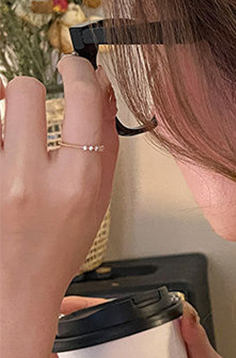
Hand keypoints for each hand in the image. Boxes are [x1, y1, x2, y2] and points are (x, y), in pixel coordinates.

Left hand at [0, 55, 119, 300]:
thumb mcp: (99, 196)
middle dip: (29, 89)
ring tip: (11, 140)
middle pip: (23, 91)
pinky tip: (5, 153)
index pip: (82, 100)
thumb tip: (103, 90)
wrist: (14, 291)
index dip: (79, 71)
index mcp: (75, 183)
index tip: (74, 65)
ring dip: (3, 117)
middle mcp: (28, 181)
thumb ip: (104, 140)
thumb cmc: (58, 248)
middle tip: (32, 103)